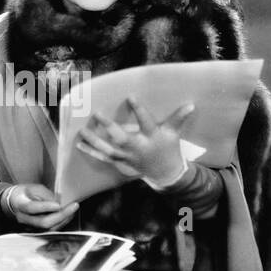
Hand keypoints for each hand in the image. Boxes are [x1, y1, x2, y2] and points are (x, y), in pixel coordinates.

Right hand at [5, 183, 79, 229]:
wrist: (13, 204)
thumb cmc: (24, 193)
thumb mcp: (33, 187)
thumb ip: (45, 195)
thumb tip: (59, 203)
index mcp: (20, 204)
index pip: (31, 208)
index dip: (45, 207)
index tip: (58, 204)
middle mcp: (24, 218)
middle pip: (43, 222)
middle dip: (61, 215)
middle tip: (74, 206)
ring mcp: (29, 227)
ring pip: (49, 228)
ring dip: (64, 219)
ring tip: (73, 209)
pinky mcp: (36, 231)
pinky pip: (51, 229)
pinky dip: (61, 222)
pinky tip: (68, 215)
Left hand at [76, 97, 194, 185]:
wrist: (164, 173)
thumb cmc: (168, 148)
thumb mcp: (174, 133)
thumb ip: (178, 118)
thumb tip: (191, 103)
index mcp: (151, 138)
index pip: (145, 122)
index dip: (138, 110)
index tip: (130, 97)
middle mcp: (138, 148)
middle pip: (122, 138)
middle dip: (109, 127)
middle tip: (97, 114)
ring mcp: (127, 157)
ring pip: (108, 150)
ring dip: (94, 140)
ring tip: (82, 130)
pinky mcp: (120, 162)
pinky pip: (103, 157)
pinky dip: (91, 151)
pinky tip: (79, 143)